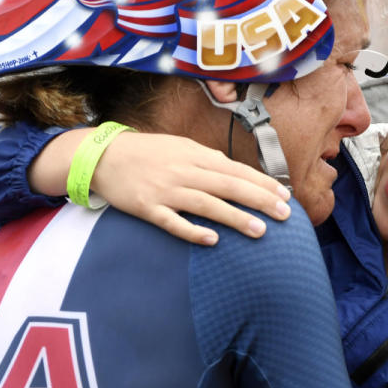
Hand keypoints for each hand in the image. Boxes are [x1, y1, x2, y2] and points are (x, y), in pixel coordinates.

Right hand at [29, 128, 291, 244]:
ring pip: (206, 204)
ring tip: (260, 231)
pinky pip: (172, 222)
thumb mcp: (179, 146)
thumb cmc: (146, 152)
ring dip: (235, 218)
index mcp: (194, 155)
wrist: (102, 155)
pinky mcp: (147, 208)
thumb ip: (206, 158)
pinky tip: (212, 241)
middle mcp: (184, 171)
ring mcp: (165, 190)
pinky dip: (192, 231)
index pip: (236, 170)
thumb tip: (232, 169)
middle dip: (259, 200)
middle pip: (228, 186)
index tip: (284, 196)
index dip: (262, 183)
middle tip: (284, 215)